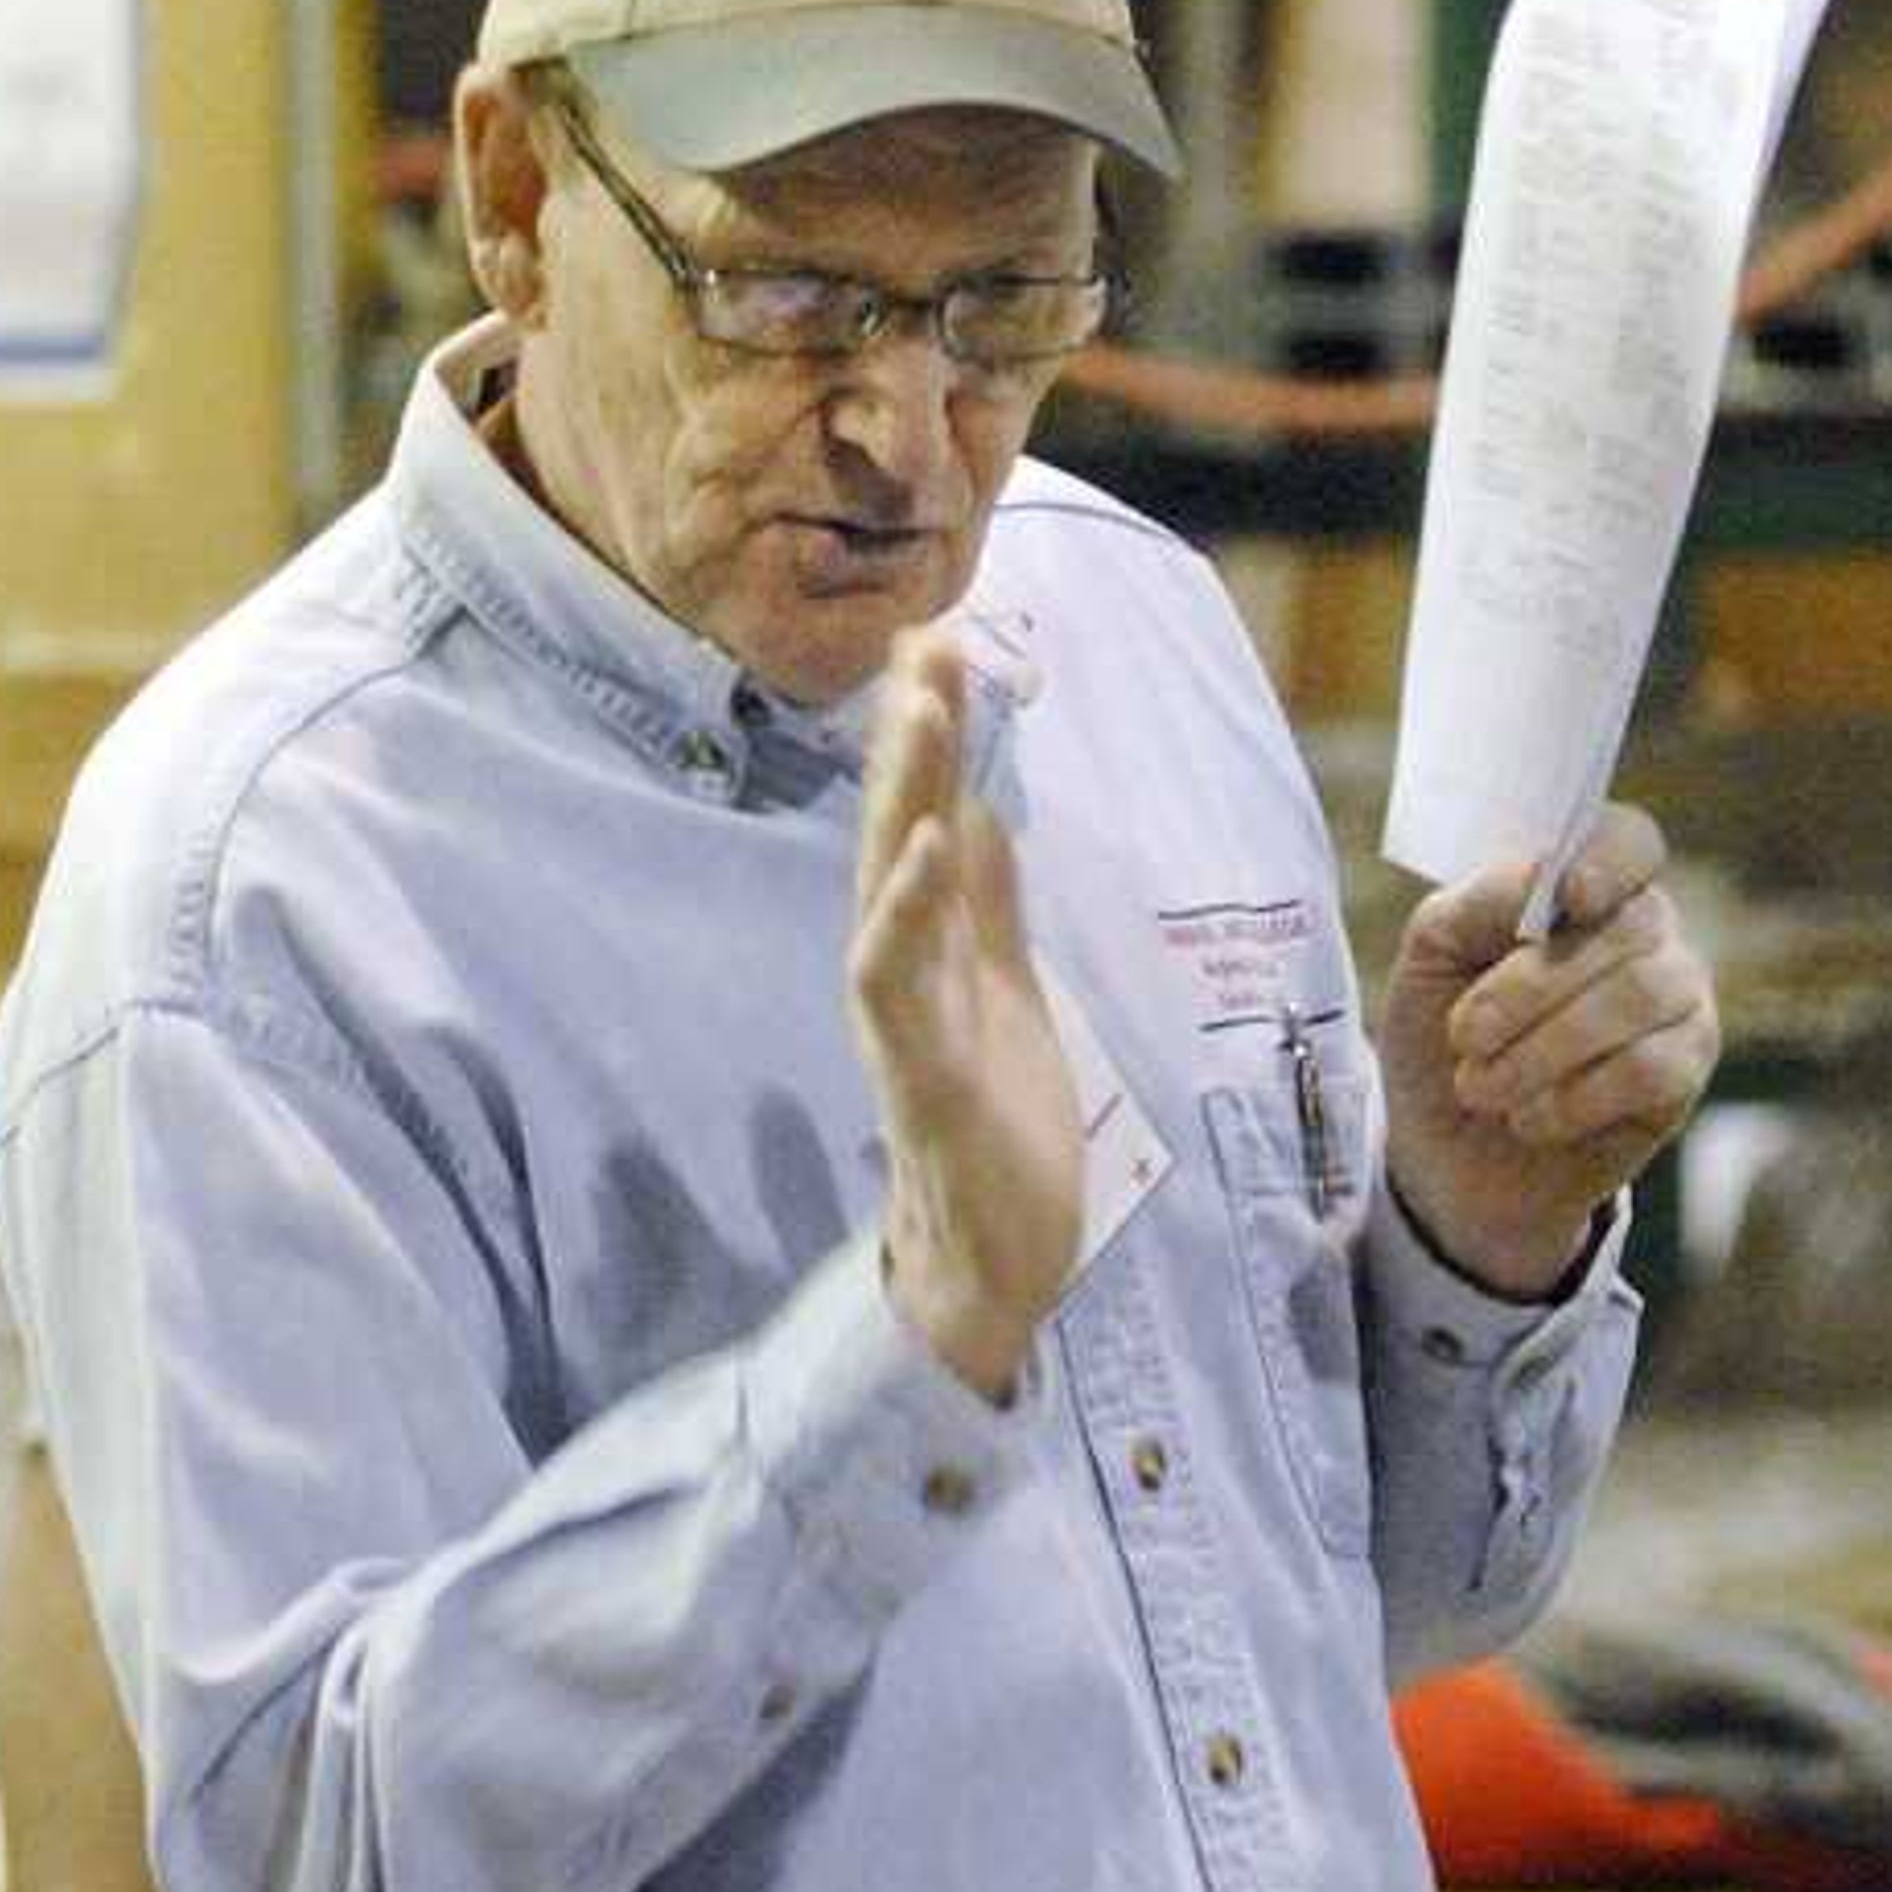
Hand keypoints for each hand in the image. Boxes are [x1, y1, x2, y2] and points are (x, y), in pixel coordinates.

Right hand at [849, 626, 1082, 1398]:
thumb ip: (987, 904)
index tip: (942, 636)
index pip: (923, 817)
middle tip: (926, 634)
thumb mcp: (1005, 986)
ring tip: (921, 706)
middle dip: (911, 735)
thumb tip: (978, 808)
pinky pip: (896, 980)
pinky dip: (903, 910)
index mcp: (925, 944)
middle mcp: (897, 968)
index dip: (932, 732)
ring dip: (901, 795)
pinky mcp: (916, 1072)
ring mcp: (900, 1017)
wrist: (991, 1257)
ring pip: (887, 885)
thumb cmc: (996, 1125)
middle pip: (895, 828)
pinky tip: (925, 847)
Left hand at [1377, 807, 1719, 1297]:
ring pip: (1641, 996)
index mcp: (1588, 886)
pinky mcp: (1685, 1075)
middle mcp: (1647, 933)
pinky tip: (1532, 1119)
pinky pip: (1650, 1069)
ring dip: (1545, 1048)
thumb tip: (1546, 880)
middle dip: (1531, 988)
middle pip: (1628, 928)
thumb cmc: (1446, 1037)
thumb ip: (1481, 900)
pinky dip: (1577, 1097)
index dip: (1610, 861)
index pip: (1631, 843)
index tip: (1569, 898)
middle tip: (1466, 1040)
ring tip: (1483, 1089)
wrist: (1450, 1153)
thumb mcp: (1434, 954)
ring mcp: (1678, 1001)